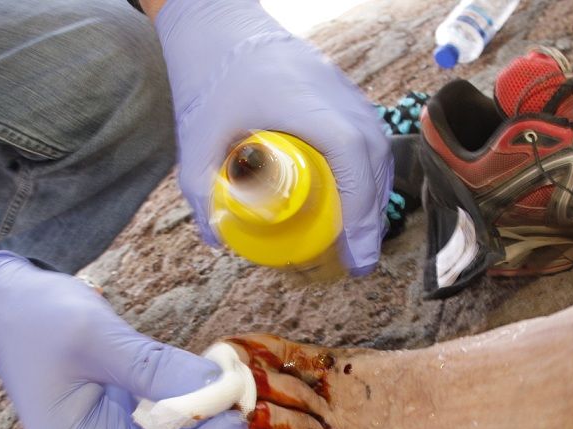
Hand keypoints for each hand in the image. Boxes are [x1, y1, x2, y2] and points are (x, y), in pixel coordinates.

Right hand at [0, 252, 246, 428]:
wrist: (5, 304)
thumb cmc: (35, 318)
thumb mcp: (97, 336)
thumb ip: (155, 367)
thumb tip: (216, 384)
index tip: (230, 421)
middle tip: (236, 408)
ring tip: (227, 396)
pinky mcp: (120, 423)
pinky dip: (193, 420)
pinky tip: (207, 389)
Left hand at [155, 0, 391, 274]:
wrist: (218, 22)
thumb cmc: (208, 73)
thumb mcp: (194, 137)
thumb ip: (200, 188)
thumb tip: (215, 240)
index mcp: (306, 104)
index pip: (352, 157)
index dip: (361, 208)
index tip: (357, 250)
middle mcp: (337, 96)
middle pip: (376, 161)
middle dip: (373, 215)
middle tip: (359, 261)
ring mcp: (345, 92)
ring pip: (378, 150)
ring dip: (375, 195)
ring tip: (360, 239)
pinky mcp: (344, 93)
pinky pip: (370, 137)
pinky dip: (370, 172)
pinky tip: (357, 200)